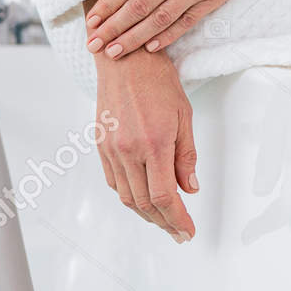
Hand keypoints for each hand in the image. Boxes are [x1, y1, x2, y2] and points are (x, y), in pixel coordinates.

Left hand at [88, 0, 290, 59]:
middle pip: (140, 7)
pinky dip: (168, 36)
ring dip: (135, 38)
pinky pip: (187, 22)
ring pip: (161, 20)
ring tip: (115, 52)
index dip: (107, 5)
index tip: (91, 21)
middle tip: (93, 45)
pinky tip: (150, 47)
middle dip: (114, 28)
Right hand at [93, 46, 198, 241]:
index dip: (177, 219)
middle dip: (164, 223)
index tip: (188, 230)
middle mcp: (127, 150)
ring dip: (145, 214)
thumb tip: (190, 188)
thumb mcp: (183, 116)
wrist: (124, 58)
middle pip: (143, 203)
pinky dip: (128, 195)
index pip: (163, 197)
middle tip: (179, 232)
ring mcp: (110, 149)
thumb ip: (186, 156)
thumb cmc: (157, 81)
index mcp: (153, 144)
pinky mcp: (100, 145)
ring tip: (163, 220)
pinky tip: (142, 198)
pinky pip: (113, 181)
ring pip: (126, 196)